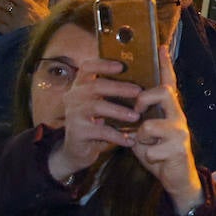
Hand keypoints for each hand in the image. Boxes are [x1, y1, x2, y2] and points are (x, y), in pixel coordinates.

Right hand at [46, 57, 141, 181]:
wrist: (78, 150)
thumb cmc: (96, 123)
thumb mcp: (102, 105)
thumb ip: (114, 93)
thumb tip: (142, 83)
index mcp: (80, 86)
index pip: (87, 68)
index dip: (103, 64)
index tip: (121, 66)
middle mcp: (73, 96)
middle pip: (95, 85)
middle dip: (119, 88)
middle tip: (138, 91)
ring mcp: (73, 114)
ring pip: (97, 106)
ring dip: (119, 111)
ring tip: (136, 116)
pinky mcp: (77, 131)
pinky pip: (100, 131)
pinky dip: (117, 135)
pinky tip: (130, 140)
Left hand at [129, 46, 202, 213]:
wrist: (177, 179)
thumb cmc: (159, 153)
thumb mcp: (145, 133)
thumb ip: (138, 120)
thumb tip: (124, 107)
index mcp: (169, 110)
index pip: (168, 83)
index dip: (165, 65)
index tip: (161, 46)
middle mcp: (178, 116)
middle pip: (163, 92)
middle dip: (143, 100)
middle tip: (138, 112)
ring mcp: (180, 132)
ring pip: (150, 125)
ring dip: (141, 138)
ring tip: (147, 145)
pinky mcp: (179, 148)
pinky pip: (150, 148)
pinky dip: (146, 156)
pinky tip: (155, 159)